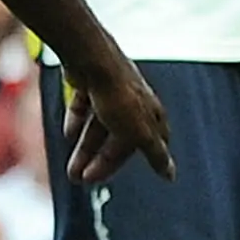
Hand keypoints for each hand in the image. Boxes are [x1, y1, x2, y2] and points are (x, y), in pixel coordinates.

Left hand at [62, 60, 173, 185]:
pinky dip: (77, 121)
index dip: (133, 162)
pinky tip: (69, 133)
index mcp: (151, 115)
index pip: (149, 145)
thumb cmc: (120, 95)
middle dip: (100, 162)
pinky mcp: (91, 82)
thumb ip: (155, 154)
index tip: (120, 178)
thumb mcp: (140, 132)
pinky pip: (84, 106)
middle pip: (118, 139)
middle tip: (83, 179)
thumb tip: (171, 174)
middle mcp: (134, 103)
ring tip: (71, 169)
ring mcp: (111, 92)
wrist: (92, 60)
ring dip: (84, 149)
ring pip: (98, 127)